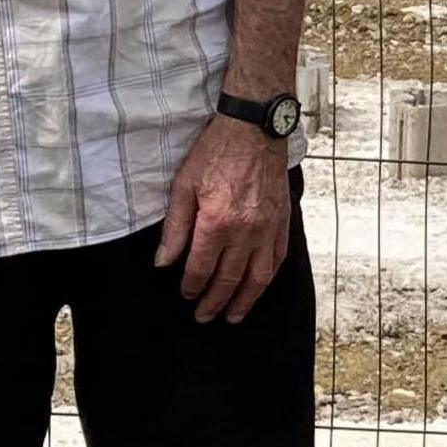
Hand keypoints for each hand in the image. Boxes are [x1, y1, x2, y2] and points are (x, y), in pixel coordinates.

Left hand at [161, 111, 291, 323]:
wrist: (254, 130)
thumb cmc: (215, 154)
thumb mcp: (183, 187)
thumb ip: (175, 229)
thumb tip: (164, 262)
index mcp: (216, 223)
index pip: (201, 269)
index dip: (191, 287)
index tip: (186, 295)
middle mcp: (245, 232)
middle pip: (229, 279)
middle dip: (215, 302)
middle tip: (205, 316)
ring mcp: (267, 229)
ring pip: (258, 277)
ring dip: (245, 300)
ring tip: (234, 315)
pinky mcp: (282, 221)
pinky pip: (277, 258)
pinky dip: (267, 277)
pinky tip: (259, 286)